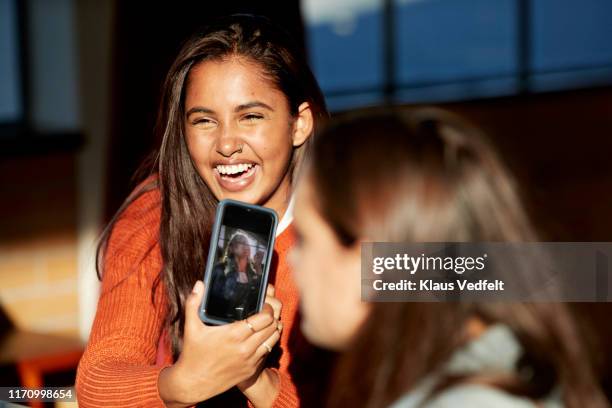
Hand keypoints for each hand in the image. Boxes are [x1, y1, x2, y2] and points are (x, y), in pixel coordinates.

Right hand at [158, 281, 280, 406]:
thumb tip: (199, 284)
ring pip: (273, 340)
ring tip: (266, 323)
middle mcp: (245, 347)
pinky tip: (261, 337)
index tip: (263, 304)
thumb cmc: (193, 353)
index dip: (267, 308)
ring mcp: (250, 360)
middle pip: (272, 326)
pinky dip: (268, 343)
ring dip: (272, 330)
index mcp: (234, 334)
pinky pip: (267, 352)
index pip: (265, 317)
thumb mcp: (191, 327)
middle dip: (271, 316)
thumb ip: (194, 302)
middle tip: (265, 311)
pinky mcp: (251, 369)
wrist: (193, 383)